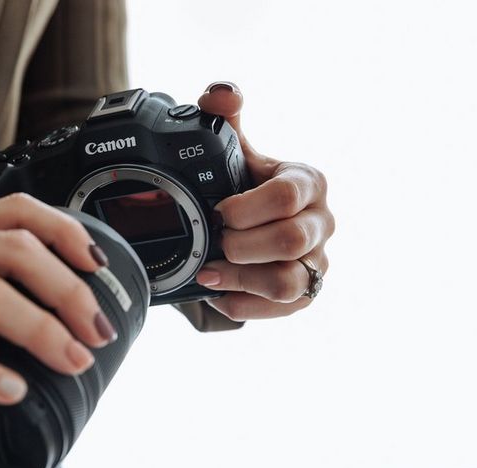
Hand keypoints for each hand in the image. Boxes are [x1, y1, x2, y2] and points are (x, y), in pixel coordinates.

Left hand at [195, 82, 334, 320]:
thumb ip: (224, 117)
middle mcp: (320, 223)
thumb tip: (220, 94)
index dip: (249, 207)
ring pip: (289, 282)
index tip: (220, 210)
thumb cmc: (246, 187)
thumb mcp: (235, 151)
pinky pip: (280, 309)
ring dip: (240, 278)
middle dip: (242, 243)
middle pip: (291, 241)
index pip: (290, 195)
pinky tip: (218, 290)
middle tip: (215, 239)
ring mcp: (316, 262)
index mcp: (307, 182)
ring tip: (209, 270)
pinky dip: (242, 303)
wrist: (249, 229)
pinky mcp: (306, 294)